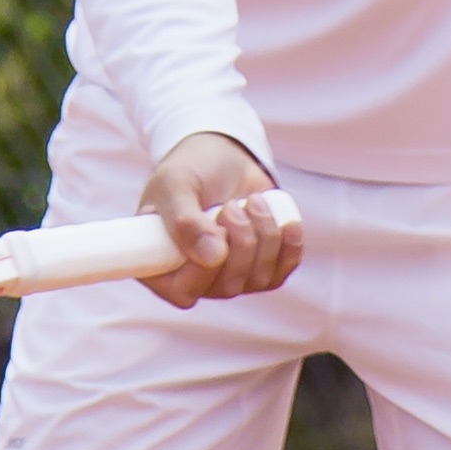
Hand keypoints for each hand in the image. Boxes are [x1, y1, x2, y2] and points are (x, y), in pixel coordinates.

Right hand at [136, 131, 303, 309]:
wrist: (221, 157)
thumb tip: (214, 258)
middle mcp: (194, 279)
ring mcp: (229, 276)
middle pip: (226, 286)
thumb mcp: (176, 185)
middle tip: (230, 206)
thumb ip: (184, 220)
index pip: (183, 292)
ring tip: (251, 202)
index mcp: (161, 266)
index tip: (214, 227)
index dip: (203, 268)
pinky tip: (286, 223)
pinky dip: (288, 247)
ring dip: (262, 236)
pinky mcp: (259, 268)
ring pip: (256, 278)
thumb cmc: (189, 171)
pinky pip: (280, 273)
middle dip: (239, 242)